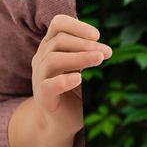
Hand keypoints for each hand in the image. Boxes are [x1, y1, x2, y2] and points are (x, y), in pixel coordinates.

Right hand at [30, 14, 109, 132]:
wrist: (61, 122)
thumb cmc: (75, 92)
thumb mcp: (84, 70)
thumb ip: (91, 56)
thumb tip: (106, 49)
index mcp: (52, 46)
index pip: (58, 24)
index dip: (77, 26)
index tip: (98, 35)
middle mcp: (42, 58)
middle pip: (59, 40)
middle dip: (85, 44)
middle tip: (107, 53)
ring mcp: (39, 77)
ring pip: (53, 59)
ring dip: (79, 57)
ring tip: (99, 60)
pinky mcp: (42, 96)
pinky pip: (48, 85)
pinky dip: (63, 80)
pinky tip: (79, 79)